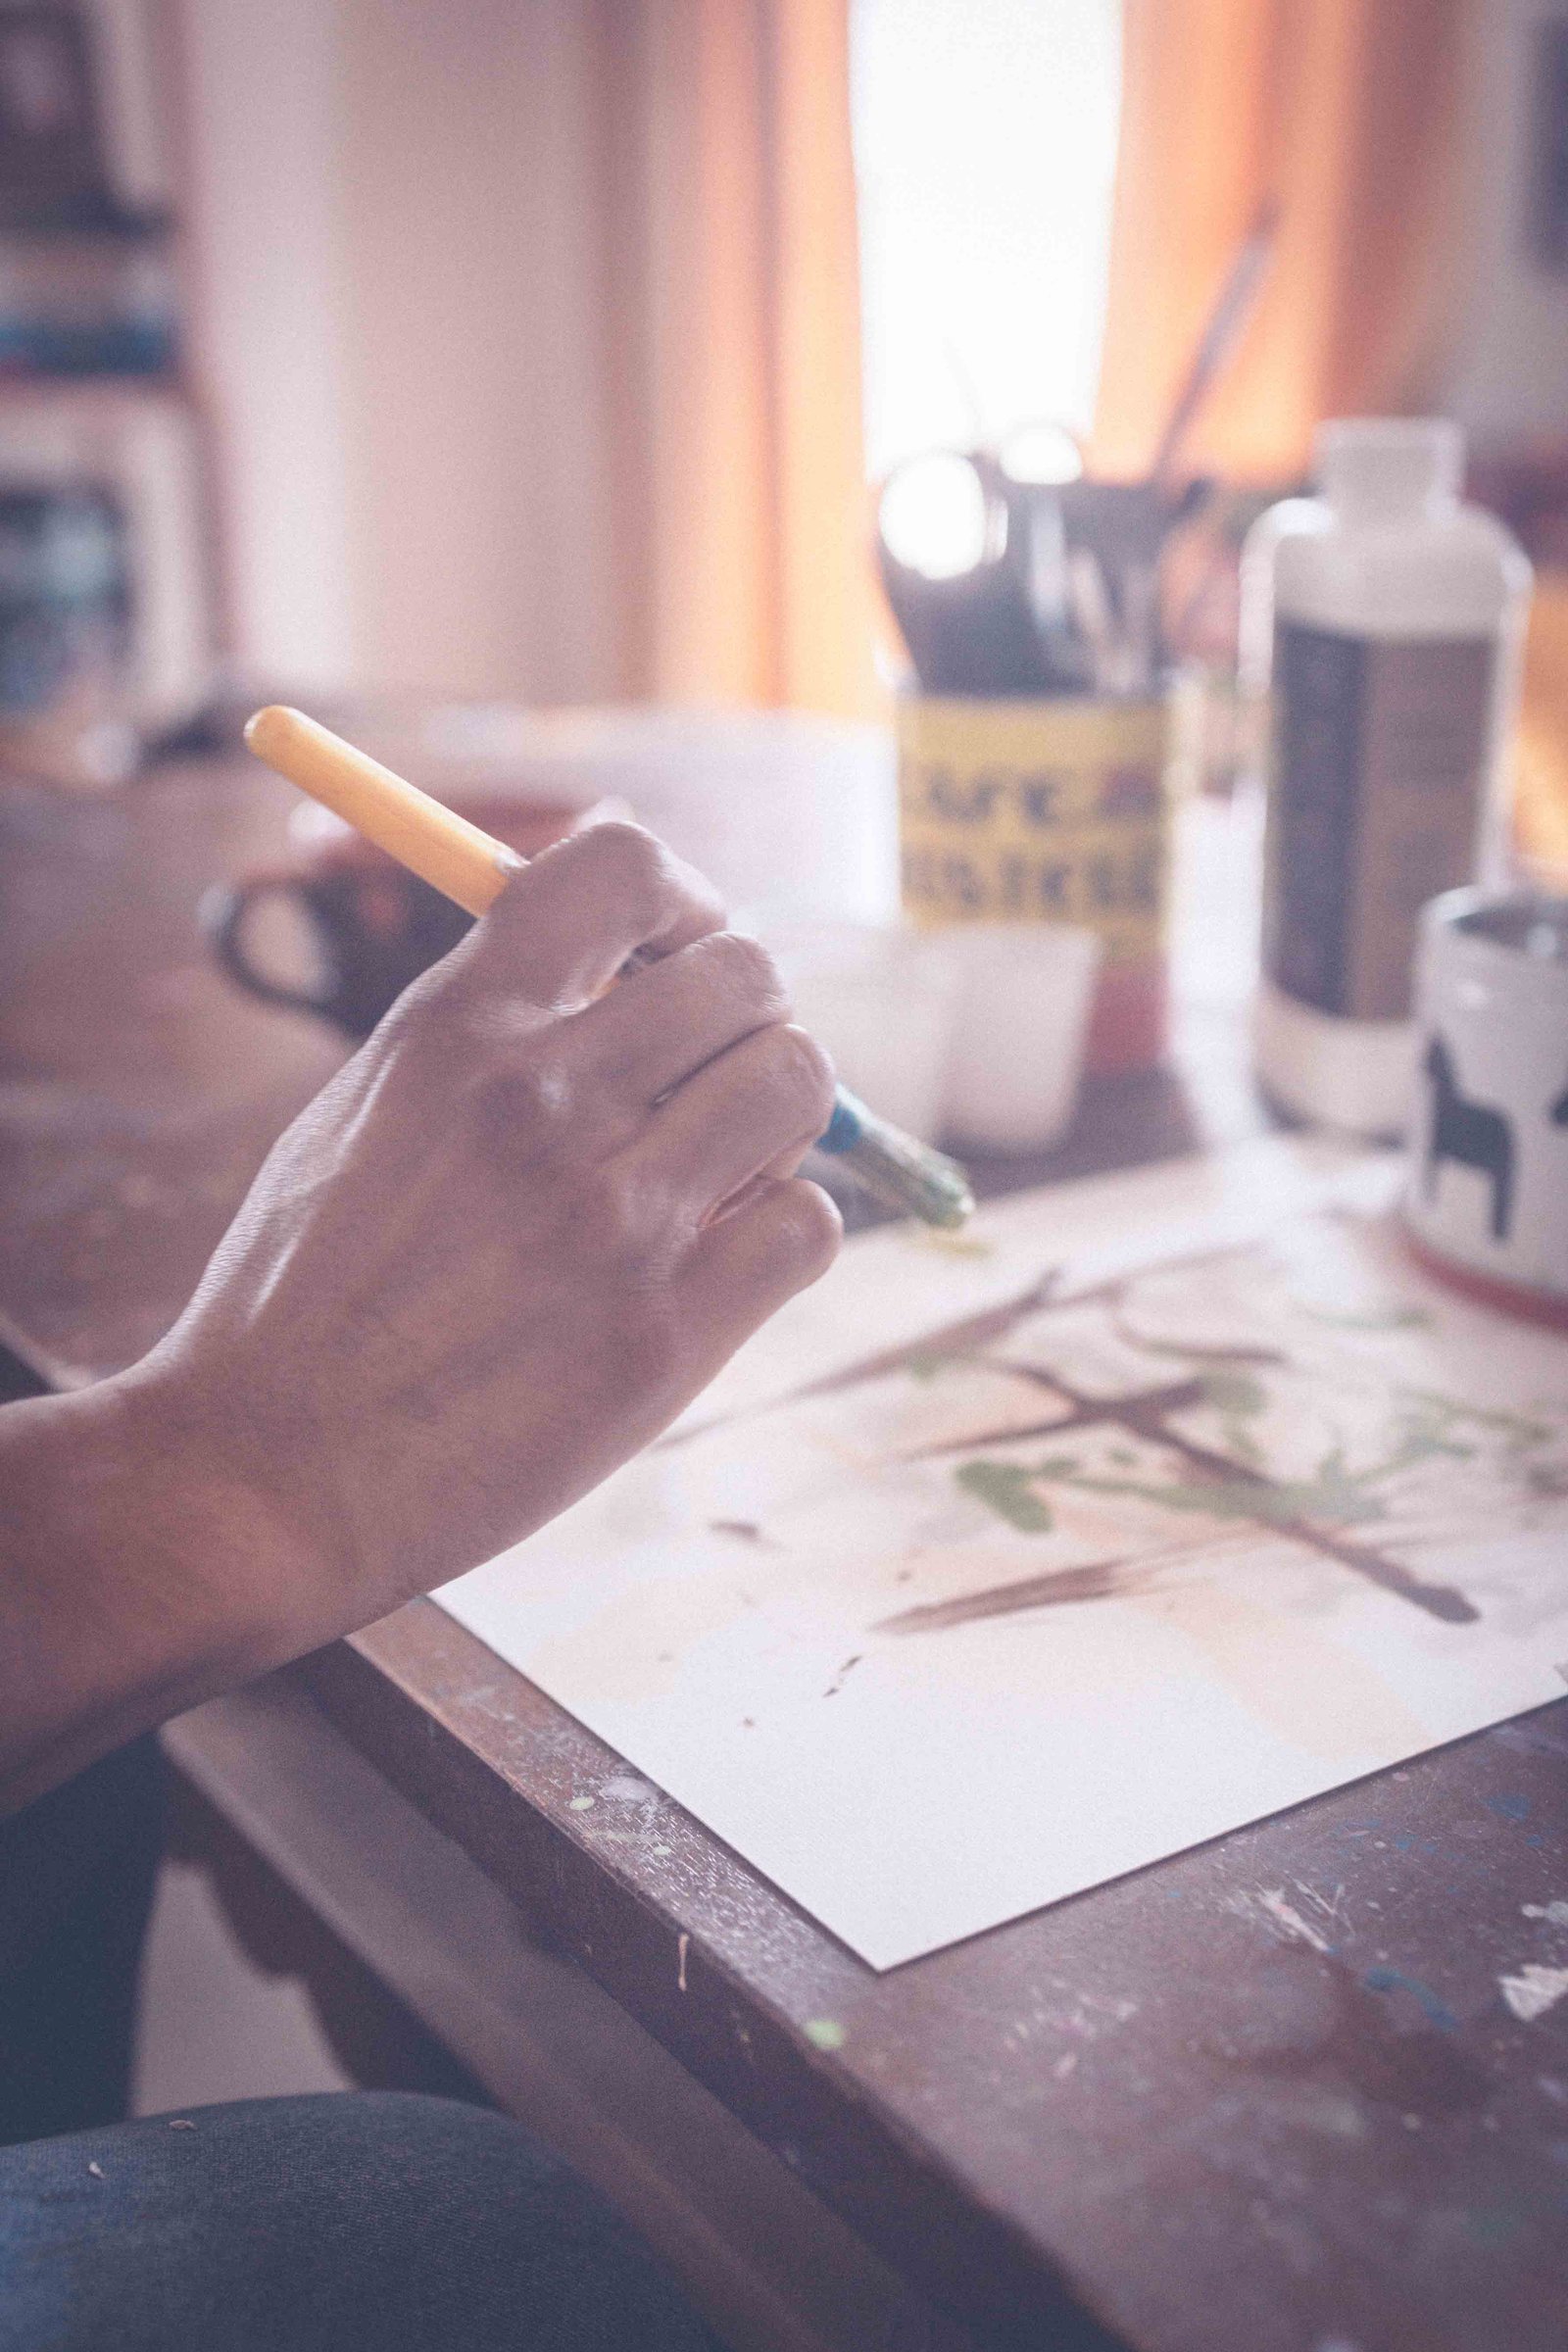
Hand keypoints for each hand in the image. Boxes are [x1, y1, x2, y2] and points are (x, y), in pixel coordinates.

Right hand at [0, 824, 838, 1807]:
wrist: (264, 1477)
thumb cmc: (303, 1296)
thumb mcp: (364, 1111)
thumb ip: (487, 1029)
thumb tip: (619, 968)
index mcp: (459, 1028)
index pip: (622, 864)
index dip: (679, 894)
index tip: (674, 945)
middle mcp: (545, 1101)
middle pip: (746, 975)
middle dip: (743, 1013)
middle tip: (706, 1073)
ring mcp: (616, 1219)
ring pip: (799, 1083)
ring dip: (776, 1116)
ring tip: (715, 1165)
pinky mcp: (667, 1335)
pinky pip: (809, 1223)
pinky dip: (781, 1232)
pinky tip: (720, 1258)